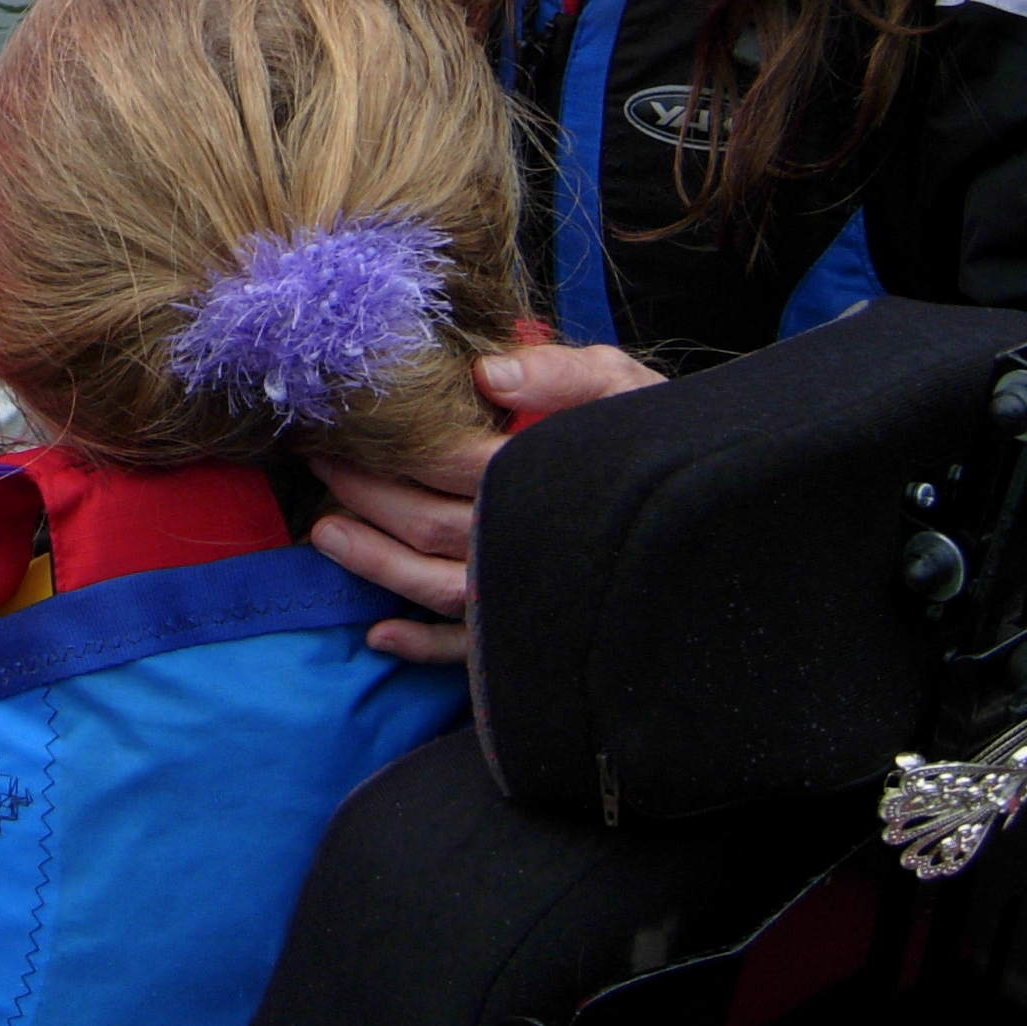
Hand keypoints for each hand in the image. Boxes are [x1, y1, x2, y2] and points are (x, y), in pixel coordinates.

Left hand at [308, 343, 666, 663]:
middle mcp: (527, 543)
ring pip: (437, 588)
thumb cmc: (656, 438)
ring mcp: (528, 596)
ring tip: (325, 533)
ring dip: (374, 565)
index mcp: (541, 477)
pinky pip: (470, 651)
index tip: (342, 420)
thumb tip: (485, 374)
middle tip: (317, 461)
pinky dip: (421, 647)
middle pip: (428, 525)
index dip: (389, 446)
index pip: (447, 464)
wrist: (710, 510)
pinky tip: (378, 635)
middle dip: (364, 493)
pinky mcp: (534, 635)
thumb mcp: (620, 387)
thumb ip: (559, 374)